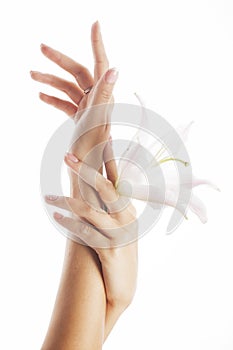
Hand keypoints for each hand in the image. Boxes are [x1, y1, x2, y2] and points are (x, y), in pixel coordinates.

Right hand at [30, 21, 117, 163]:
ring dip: (50, 80)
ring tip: (31, 76)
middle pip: (77, 72)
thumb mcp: (96, 121)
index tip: (95, 23)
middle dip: (59, 59)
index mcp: (102, 97)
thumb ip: (104, 95)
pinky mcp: (80, 118)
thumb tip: (114, 68)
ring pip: (68, 87)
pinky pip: (66, 103)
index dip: (97, 43)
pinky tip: (41, 95)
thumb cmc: (93, 151)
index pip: (100, 64)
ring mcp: (87, 108)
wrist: (88, 173)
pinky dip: (54, 98)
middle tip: (40, 47)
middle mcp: (97, 100)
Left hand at [45, 152, 137, 308]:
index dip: (109, 157)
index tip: (101, 138)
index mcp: (128, 207)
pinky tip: (56, 218)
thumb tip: (94, 185)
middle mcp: (126, 217)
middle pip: (105, 187)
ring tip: (47, 197)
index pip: (117, 177)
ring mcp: (118, 233)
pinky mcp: (108, 250)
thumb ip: (110, 205)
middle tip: (66, 156)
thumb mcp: (119, 225)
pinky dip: (68, 223)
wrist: (124, 284)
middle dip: (84, 170)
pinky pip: (84, 232)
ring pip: (90, 210)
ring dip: (65, 201)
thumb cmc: (120, 250)